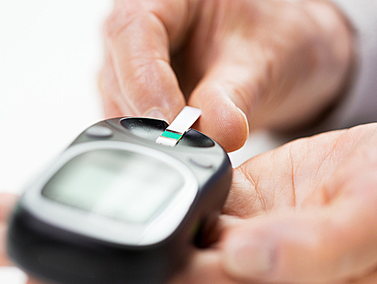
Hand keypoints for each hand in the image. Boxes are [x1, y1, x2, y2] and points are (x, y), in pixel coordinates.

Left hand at [0, 123, 376, 283]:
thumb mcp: (364, 224)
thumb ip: (305, 250)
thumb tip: (240, 258)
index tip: (43, 279)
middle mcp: (235, 273)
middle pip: (138, 271)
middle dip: (66, 261)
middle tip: (1, 245)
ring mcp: (227, 240)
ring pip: (144, 238)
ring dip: (87, 226)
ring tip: (24, 217)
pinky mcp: (227, 208)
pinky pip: (166, 208)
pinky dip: (126, 199)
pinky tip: (93, 195)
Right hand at [99, 0, 352, 150]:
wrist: (277, 52)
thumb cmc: (273, 34)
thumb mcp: (263, 59)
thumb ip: (235, 95)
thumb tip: (216, 134)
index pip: (134, 31)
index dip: (147, 82)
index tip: (170, 124)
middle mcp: (140, 23)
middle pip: (118, 70)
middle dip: (146, 114)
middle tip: (179, 146)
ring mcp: (133, 58)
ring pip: (117, 98)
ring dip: (145, 130)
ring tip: (182, 148)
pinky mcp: (136, 89)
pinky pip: (128, 116)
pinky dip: (149, 136)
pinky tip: (173, 145)